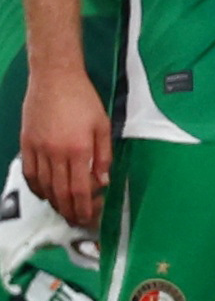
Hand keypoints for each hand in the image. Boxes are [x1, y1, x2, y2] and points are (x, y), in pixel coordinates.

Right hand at [20, 62, 110, 228]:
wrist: (54, 78)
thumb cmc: (83, 99)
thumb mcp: (102, 126)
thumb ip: (103, 155)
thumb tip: (102, 181)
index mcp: (77, 149)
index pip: (79, 189)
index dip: (83, 208)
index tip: (88, 219)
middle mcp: (55, 153)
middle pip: (60, 191)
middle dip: (69, 210)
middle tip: (76, 221)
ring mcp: (37, 149)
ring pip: (43, 185)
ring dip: (53, 202)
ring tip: (63, 211)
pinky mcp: (25, 143)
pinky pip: (29, 173)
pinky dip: (36, 187)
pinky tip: (44, 193)